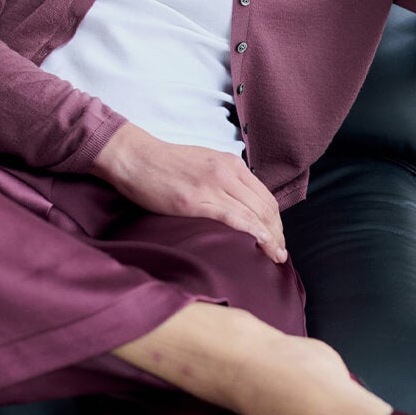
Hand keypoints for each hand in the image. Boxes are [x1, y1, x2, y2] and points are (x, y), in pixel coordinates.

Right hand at [90, 122, 289, 262]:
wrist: (135, 157)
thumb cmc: (165, 165)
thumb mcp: (204, 165)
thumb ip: (223, 181)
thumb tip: (237, 205)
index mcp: (232, 164)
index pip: (266, 196)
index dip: (276, 221)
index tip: (277, 238)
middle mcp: (228, 172)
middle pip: (266, 207)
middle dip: (277, 233)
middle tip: (279, 253)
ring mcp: (214, 185)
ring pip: (255, 214)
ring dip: (270, 238)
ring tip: (275, 257)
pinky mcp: (197, 200)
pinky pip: (234, 219)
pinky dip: (254, 234)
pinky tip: (262, 246)